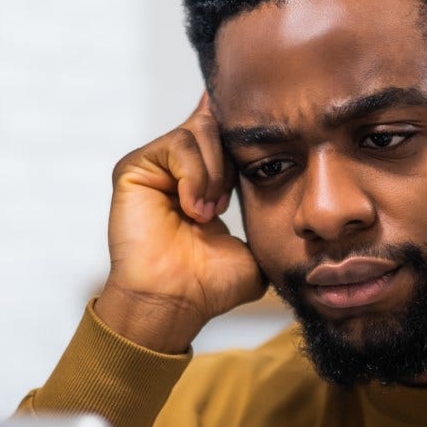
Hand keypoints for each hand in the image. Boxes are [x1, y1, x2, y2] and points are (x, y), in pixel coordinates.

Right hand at [100, 93, 265, 352]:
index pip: (226, 133)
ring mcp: (154, 166)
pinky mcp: (134, 168)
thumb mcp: (255, 236)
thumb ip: (268, 203)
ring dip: (213, 174)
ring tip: (207, 213)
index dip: (244, 133)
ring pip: (199, 131)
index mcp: (203, 179)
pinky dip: (194, 175)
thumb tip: (292, 182)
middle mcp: (177, 167)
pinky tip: (192, 209)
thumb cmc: (209, 283)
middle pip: (215, 124)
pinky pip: (177, 145)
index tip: (263, 141)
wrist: (176, 301)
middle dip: (229, 162)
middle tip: (223, 205)